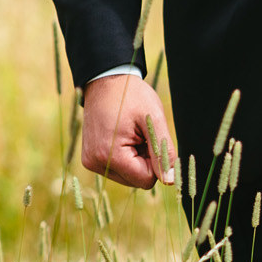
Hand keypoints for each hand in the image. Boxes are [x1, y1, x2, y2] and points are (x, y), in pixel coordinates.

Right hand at [80, 73, 177, 189]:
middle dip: (146, 160)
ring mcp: (91, 161)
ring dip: (136, 158)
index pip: (147, 180)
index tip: (150, 139)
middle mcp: (96, 162)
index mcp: (110, 155)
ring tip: (130, 133)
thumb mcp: (153, 120)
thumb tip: (170, 180)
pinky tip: (121, 136)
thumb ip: (164, 152)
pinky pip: (119, 169)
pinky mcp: (90, 158)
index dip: (156, 162)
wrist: (105, 81)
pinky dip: (126, 156)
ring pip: (129, 176)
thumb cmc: (131, 96)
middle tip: (140, 134)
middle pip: (137, 180)